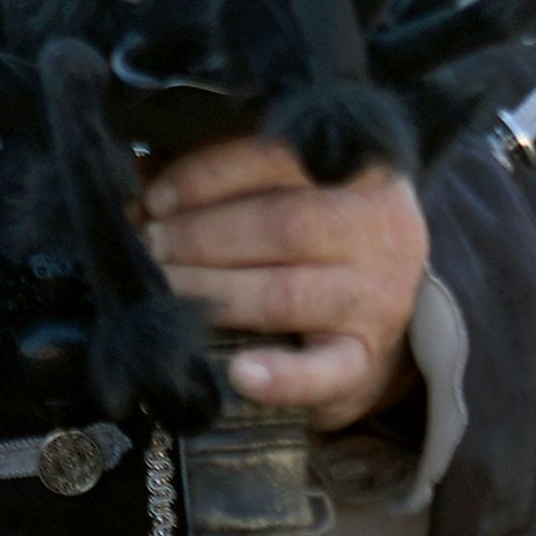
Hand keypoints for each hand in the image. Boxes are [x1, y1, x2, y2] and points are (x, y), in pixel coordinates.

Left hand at [141, 139, 428, 427]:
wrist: (390, 301)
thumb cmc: (321, 228)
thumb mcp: (290, 183)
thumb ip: (224, 171)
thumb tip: (145, 170)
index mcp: (360, 167)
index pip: (280, 158)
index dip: (209, 175)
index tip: (156, 196)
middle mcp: (378, 227)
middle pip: (282, 225)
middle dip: (199, 235)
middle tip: (148, 244)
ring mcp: (376, 296)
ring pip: (286, 293)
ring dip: (211, 290)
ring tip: (163, 289)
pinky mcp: (367, 359)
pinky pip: (327, 372)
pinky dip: (282, 378)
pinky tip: (241, 375)